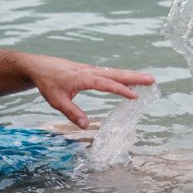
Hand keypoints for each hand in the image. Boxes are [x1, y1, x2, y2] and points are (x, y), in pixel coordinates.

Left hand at [23, 54, 154, 128]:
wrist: (40, 66)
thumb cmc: (48, 83)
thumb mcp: (56, 100)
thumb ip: (72, 112)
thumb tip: (85, 126)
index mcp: (84, 78)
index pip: (106, 84)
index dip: (121, 90)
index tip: (135, 96)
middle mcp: (91, 71)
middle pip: (116, 74)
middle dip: (135, 77)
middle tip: (152, 80)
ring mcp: (91, 70)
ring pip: (115, 72)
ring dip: (131, 75)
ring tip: (147, 79)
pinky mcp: (90, 71)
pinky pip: (110, 73)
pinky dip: (122, 75)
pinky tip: (129, 79)